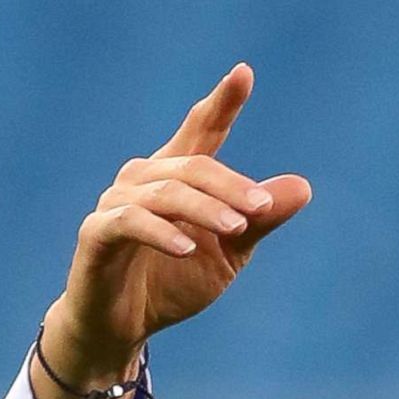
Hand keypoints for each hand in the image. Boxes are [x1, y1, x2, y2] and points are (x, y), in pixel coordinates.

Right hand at [52, 63, 312, 379]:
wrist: (124, 325)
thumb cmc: (174, 280)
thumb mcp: (231, 253)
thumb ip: (260, 220)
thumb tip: (303, 187)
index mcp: (177, 176)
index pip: (202, 131)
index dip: (221, 102)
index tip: (244, 73)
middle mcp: (143, 179)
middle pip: (193, 165)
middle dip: (231, 185)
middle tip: (262, 209)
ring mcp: (115, 203)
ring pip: (165, 192)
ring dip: (204, 208)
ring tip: (236, 229)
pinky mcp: (95, 234)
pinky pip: (128, 223)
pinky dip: (161, 232)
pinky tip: (188, 247)